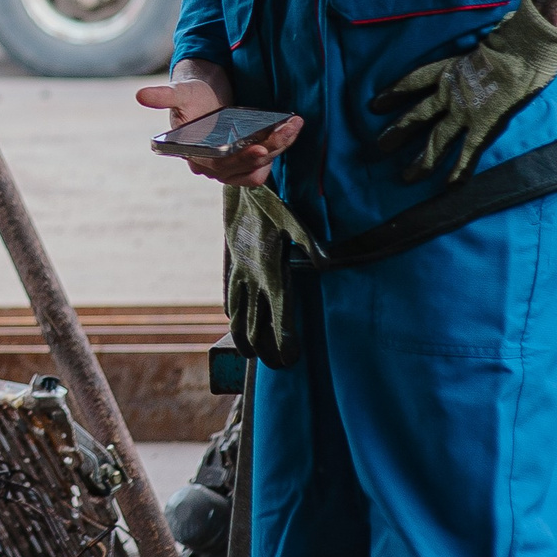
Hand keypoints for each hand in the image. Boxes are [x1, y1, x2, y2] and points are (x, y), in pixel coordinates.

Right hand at [139, 59, 301, 186]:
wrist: (206, 90)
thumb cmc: (192, 92)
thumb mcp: (180, 90)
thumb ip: (164, 95)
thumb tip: (140, 96)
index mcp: (194, 155)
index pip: (219, 166)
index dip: (240, 160)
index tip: (260, 148)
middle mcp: (212, 166)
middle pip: (244, 168)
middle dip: (269, 149)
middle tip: (287, 130)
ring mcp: (231, 165)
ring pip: (258, 167)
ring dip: (279, 149)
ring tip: (293, 125)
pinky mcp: (246, 160)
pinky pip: (264, 165)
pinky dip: (279, 150)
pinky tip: (289, 131)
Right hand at [224, 184, 308, 368]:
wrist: (238, 192)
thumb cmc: (271, 205)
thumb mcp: (294, 222)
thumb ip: (310, 245)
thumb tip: (326, 265)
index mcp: (271, 271)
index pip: (278, 315)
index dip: (283, 341)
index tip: (288, 360)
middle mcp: (253, 278)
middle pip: (255, 324)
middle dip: (264, 349)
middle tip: (275, 365)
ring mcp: (239, 273)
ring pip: (237, 314)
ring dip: (243, 337)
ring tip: (251, 353)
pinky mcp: (232, 265)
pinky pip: (229, 294)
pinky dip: (232, 313)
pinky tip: (233, 321)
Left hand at [372, 0, 556, 184]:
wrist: (525, 48)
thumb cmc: (510, 41)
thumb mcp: (480, 46)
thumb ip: (472, 57)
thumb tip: (477, 57)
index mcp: (448, 70)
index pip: (413, 81)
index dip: (394, 93)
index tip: (375, 105)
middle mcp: (449, 92)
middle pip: (417, 115)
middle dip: (398, 132)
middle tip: (380, 148)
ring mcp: (465, 111)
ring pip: (437, 140)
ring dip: (422, 160)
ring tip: (405, 177)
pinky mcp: (484, 125)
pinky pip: (468, 152)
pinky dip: (459, 170)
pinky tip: (450, 186)